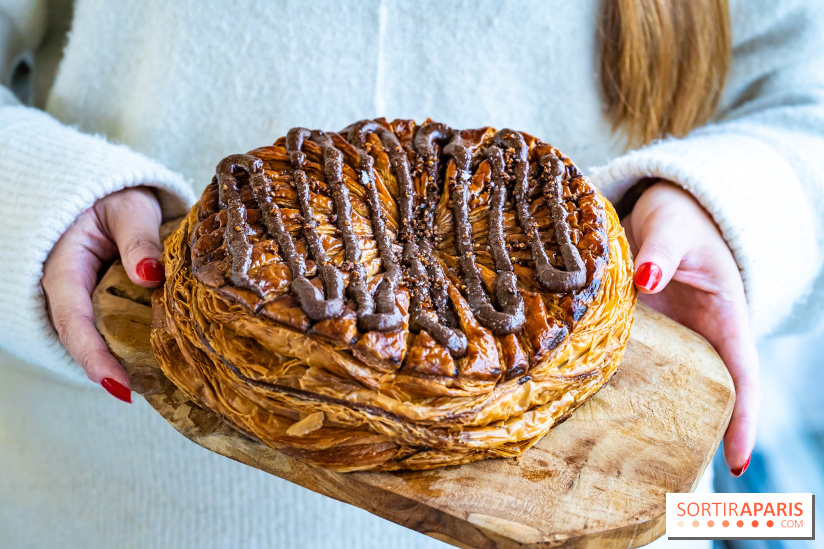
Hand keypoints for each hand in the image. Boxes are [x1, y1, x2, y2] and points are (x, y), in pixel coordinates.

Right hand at [42, 187, 164, 402]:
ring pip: (94, 337)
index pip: (74, 319)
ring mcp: (82, 298)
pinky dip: (126, 347)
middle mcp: (68, 289)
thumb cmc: (114, 197)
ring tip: (152, 386)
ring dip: (118, 362)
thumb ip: (139, 240)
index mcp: (65, 266)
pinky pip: (109, 328)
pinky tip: (154, 362)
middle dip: (105, 368)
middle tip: (139, 392)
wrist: (109, 191)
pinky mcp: (100, 301)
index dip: (93, 355)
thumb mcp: (129, 210)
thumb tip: (149, 275)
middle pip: (80, 338)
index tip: (117, 383)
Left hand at [622, 181, 758, 476]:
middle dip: (693, 430)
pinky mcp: (635, 331)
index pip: (742, 376)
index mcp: (724, 318)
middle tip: (668, 471)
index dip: (743, 419)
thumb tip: (648, 278)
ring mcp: (665, 336)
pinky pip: (627, 363)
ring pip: (662, 383)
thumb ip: (662, 250)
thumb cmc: (679, 216)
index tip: (736, 462)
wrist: (656, 208)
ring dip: (649, 413)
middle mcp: (697, 336)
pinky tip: (589, 406)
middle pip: (702, 392)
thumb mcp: (675, 226)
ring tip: (624, 452)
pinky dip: (616, 385)